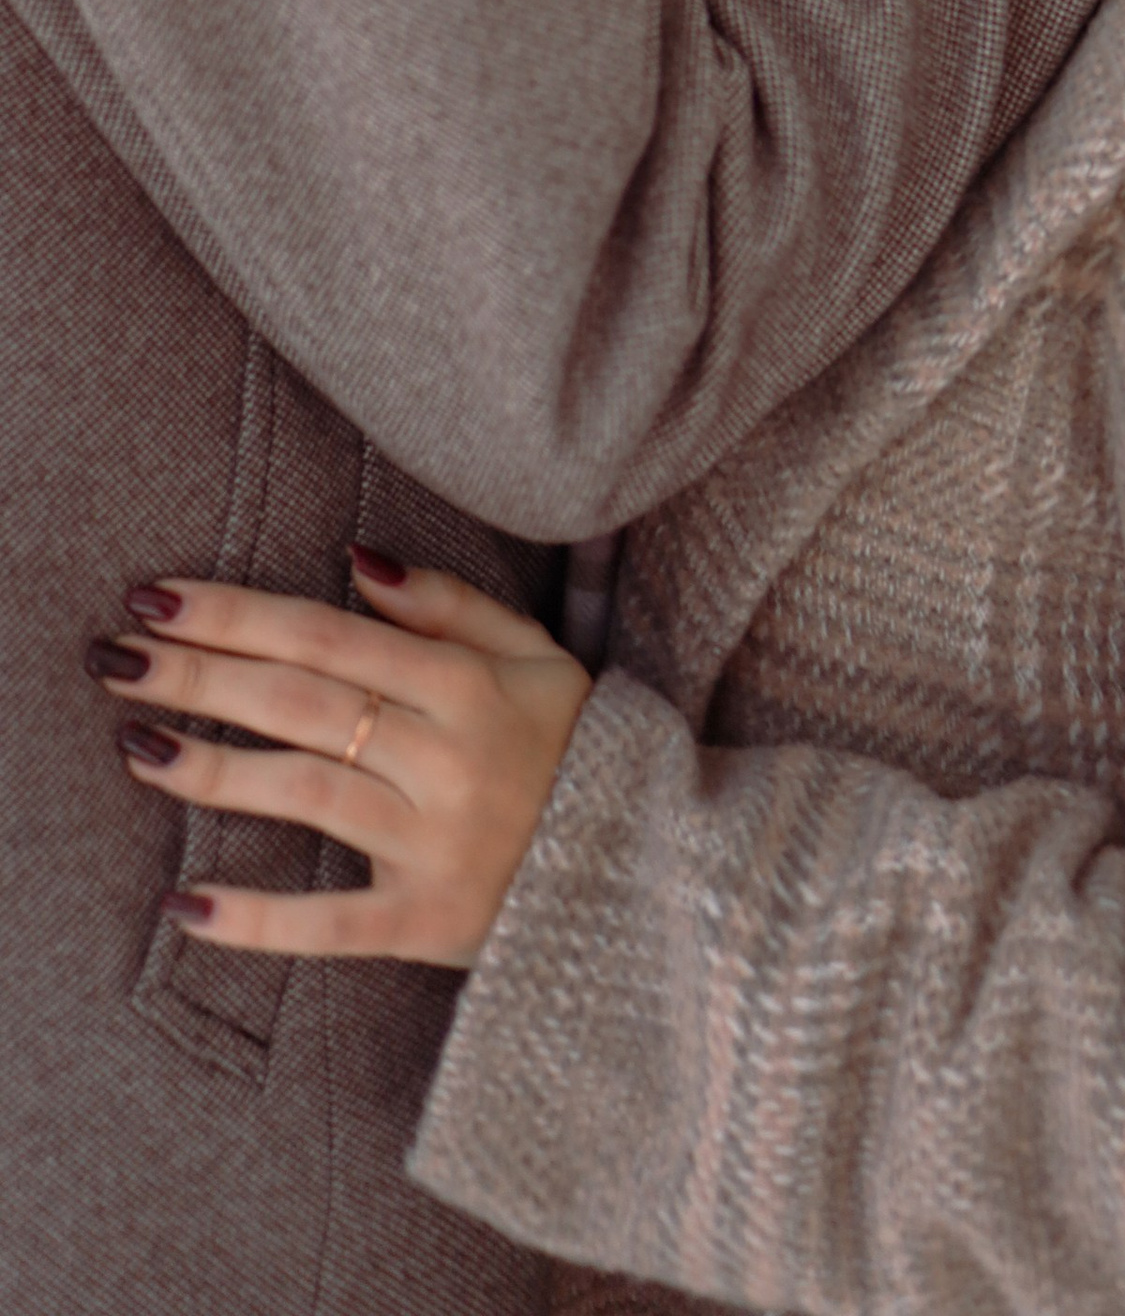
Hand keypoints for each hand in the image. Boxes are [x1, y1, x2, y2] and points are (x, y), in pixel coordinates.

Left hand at [90, 550, 588, 965]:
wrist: (648, 862)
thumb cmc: (574, 745)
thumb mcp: (534, 654)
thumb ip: (449, 604)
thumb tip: (357, 559)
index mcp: (467, 684)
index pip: (330, 637)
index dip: (240, 615)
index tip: (161, 598)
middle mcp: (447, 756)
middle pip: (302, 704)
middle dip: (203, 676)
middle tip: (118, 658)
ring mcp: (436, 841)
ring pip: (307, 793)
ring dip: (214, 770)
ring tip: (138, 747)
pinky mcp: (427, 921)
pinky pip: (331, 923)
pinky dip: (258, 918)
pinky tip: (187, 903)